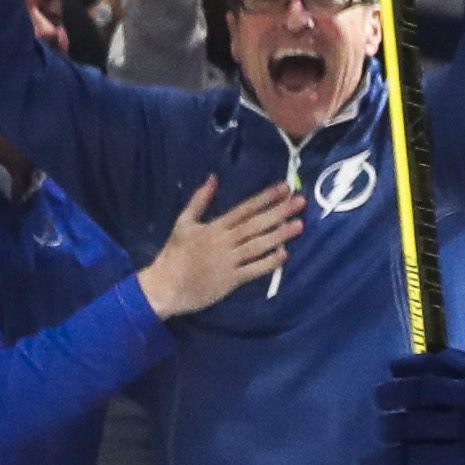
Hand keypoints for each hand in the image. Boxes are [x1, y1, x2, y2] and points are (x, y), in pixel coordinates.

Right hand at [138, 177, 303, 315]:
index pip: (244, 209)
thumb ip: (199, 200)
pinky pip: (253, 270)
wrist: (164, 287)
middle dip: (279, 212)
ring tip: (299, 225)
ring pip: (257, 245)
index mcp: (214, 227)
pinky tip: (284, 255)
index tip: (284, 189)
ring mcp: (228, 261)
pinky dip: (268, 263)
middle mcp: (223, 241)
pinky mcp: (230, 281)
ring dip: (279, 235)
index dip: (265, 198)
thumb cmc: (174, 255)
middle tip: (300, 202)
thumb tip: (214, 178)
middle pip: (255, 224)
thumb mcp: (183, 223)